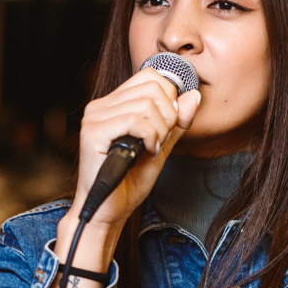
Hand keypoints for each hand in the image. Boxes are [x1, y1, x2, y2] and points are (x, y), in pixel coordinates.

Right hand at [70, 68, 201, 233]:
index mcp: (113, 104)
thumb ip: (176, 122)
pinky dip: (150, 137)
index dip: (169, 97)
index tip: (168, 124)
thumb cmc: (129, 181)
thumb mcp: (161, 145)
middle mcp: (100, 106)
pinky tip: (145, 152)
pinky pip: (135, 121)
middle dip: (168, 115)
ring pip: (146, 104)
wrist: (109, 211)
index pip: (149, 76)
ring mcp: (94, 118)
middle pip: (152, 86)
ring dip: (160, 130)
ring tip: (152, 149)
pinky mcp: (93, 133)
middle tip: (161, 140)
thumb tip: (194, 95)